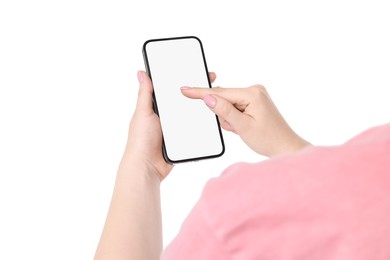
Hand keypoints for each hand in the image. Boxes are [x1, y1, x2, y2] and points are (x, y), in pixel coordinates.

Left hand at [124, 71, 217, 180]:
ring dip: (201, 108)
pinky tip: (211, 117)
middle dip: (197, 92)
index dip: (183, 79)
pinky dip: (201, 124)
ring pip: (191, 114)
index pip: (172, 89)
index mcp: (156, 107)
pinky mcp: (182, 139)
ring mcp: (175, 127)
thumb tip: (141, 73)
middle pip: (184, 100)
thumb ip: (145, 94)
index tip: (196, 71)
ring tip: (215, 99)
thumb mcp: (143, 113)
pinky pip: (194, 128)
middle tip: (211, 83)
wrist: (147, 167)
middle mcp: (166, 116)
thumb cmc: (140, 140)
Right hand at [181, 84, 310, 156]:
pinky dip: (235, 118)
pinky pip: (235, 107)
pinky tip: (244, 126)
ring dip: (230, 119)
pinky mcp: (254, 101)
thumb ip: (224, 111)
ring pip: (228, 104)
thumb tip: (208, 98)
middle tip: (237, 127)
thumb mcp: (243, 127)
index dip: (200, 93)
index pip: (220, 92)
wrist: (285, 147)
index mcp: (252, 93)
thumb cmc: (269, 139)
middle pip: (224, 99)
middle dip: (225, 115)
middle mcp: (254, 90)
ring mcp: (255, 95)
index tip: (185, 89)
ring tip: (243, 129)